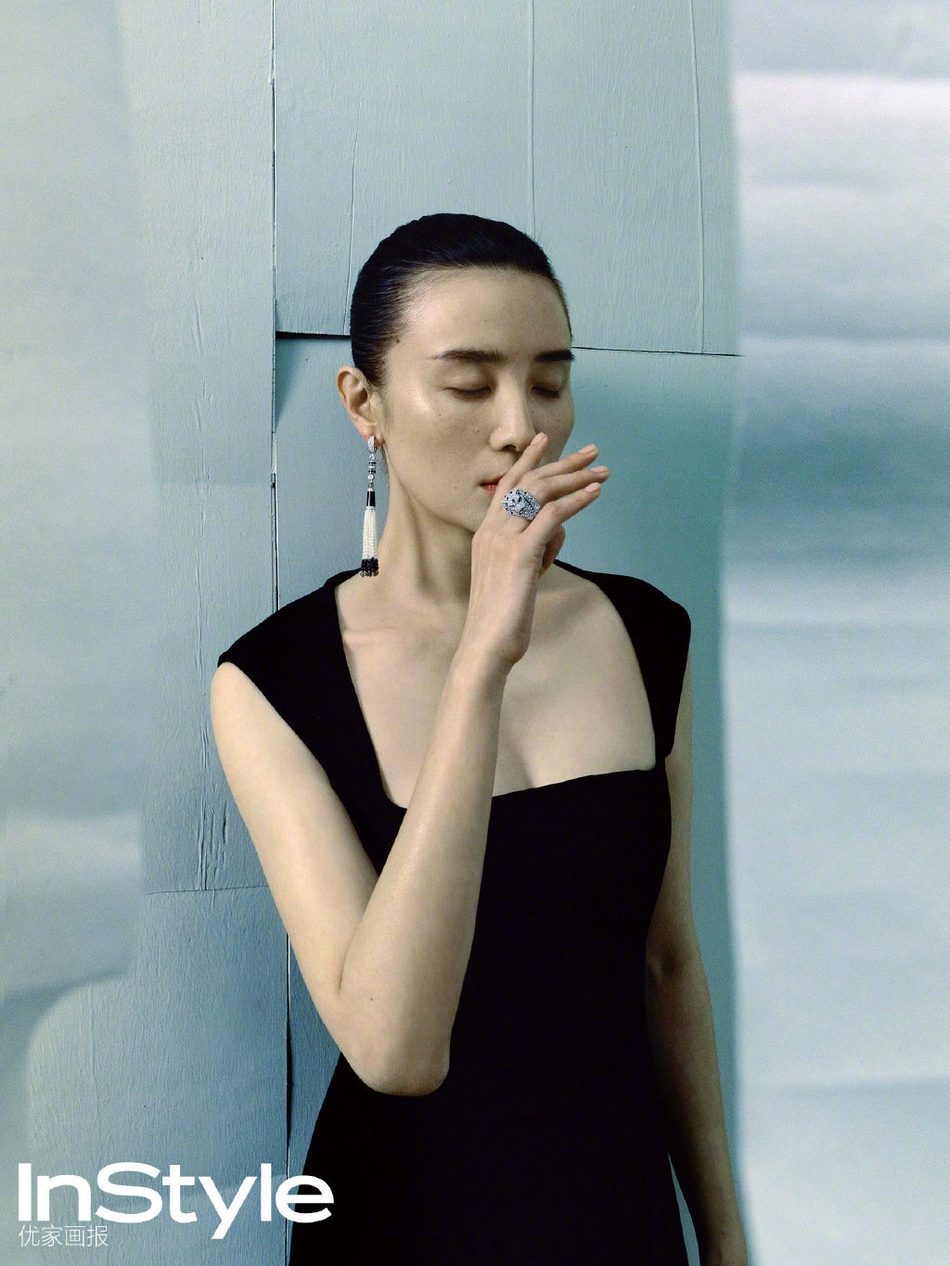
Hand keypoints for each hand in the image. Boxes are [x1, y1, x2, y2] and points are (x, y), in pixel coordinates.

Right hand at [459, 434, 607, 671]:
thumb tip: (556, 535)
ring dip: (577, 479)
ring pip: (542, 493)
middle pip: (530, 481)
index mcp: (486, 532)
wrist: (486, 644)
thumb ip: (532, 549)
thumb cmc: (502, 615)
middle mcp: (492, 529)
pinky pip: (551, 517)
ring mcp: (504, 540)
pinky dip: (575, 502)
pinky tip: (593, 495)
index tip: (546, 440)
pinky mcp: (520, 555)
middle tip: (593, 453)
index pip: (507, 484)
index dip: (528, 459)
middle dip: (564, 464)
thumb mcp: (515, 574)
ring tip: (603, 473)